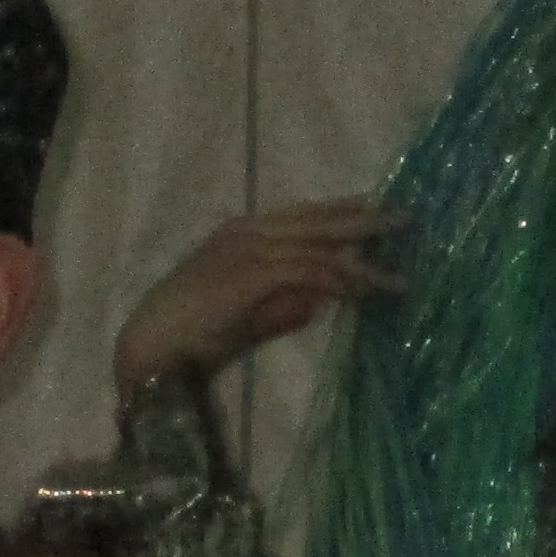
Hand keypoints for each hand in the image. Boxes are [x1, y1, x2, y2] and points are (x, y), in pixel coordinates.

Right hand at [111, 200, 396, 400]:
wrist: (151, 350)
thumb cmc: (188, 339)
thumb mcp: (243, 318)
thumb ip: (279, 308)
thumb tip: (317, 304)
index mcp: (239, 234)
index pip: (300, 216)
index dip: (338, 210)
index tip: (372, 207)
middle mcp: (246, 232)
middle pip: (317, 221)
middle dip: (362, 220)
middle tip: (404, 218)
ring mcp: (248, 249)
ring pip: (319, 246)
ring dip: (362, 261)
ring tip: (397, 275)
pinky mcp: (252, 273)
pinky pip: (309, 272)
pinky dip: (341, 282)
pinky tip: (366, 293)